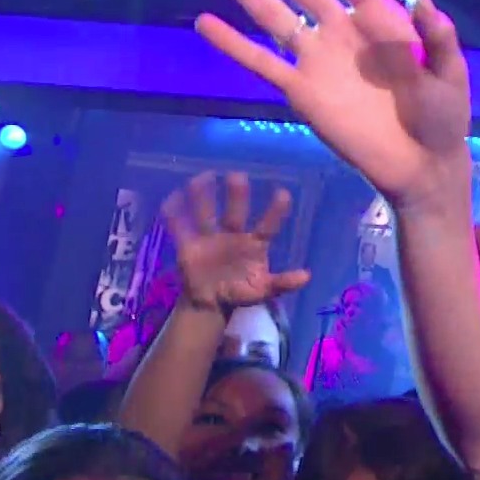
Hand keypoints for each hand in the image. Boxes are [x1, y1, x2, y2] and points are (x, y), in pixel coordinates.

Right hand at [162, 172, 308, 312]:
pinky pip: (181, 229)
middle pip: (236, 213)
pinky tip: (172, 198)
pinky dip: (175, 216)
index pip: (267, 225)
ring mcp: (211, 239)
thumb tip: (307, 276)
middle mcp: (234, 235)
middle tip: (237, 176)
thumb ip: (283, 282)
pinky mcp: (190, 247)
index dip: (275, 210)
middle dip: (236, 196)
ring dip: (203, 198)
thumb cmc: (242, 291)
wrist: (212, 303)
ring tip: (202, 177)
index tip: (282, 193)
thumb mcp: (264, 290)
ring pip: (207, 215)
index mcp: (255, 244)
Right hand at [197, 0, 471, 204]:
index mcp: (378, 17)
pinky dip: (234, 45)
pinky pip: (261, 64)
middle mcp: (340, 29)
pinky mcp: (302, 92)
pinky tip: (205, 24)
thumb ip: (436, 36)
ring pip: (270, 13)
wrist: (422, 164)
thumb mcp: (450, 73)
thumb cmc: (443, 115)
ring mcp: (318, 59)